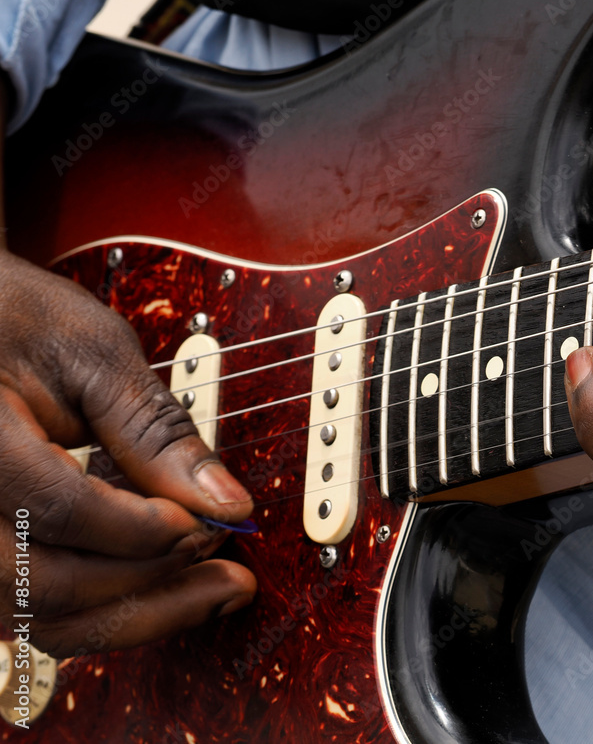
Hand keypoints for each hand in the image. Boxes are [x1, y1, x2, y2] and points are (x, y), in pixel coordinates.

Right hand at [0, 248, 256, 656]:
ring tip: (212, 586)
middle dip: (153, 582)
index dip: (146, 528)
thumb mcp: (92, 354)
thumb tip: (226, 502)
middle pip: (45, 586)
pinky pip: (37, 606)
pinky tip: (166, 580)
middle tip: (229, 565)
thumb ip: (155, 432)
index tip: (211, 523)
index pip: (60, 509)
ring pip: (39, 615)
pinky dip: (108, 605)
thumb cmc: (17, 320)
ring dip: (137, 611)